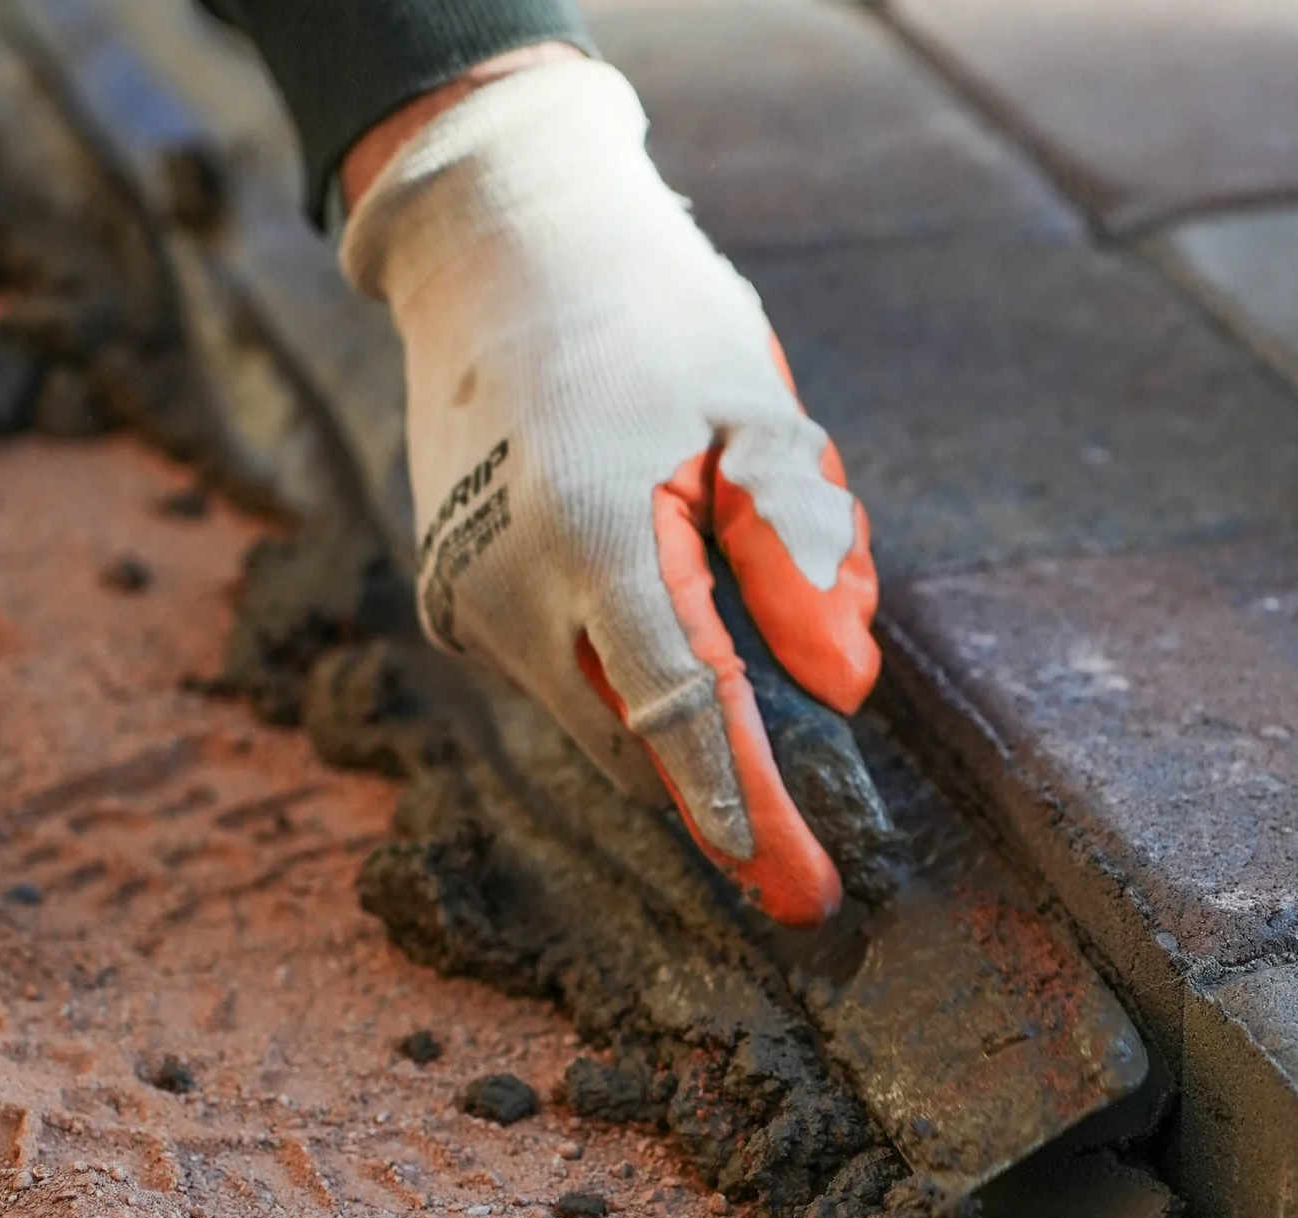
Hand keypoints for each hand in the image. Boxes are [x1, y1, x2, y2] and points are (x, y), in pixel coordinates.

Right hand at [341, 60, 879, 924]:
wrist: (496, 241)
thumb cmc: (650, 317)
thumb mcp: (756, 410)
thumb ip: (800, 552)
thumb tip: (844, 688)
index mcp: (596, 535)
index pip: (681, 713)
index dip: (747, 813)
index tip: (804, 896)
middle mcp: (510, 585)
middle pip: (637, 744)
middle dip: (728, 787)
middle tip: (809, 821)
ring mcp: (467, 596)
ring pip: (599, 718)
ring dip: (681, 716)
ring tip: (733, 610)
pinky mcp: (453, 596)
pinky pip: (561, 678)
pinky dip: (626, 673)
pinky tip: (661, 586)